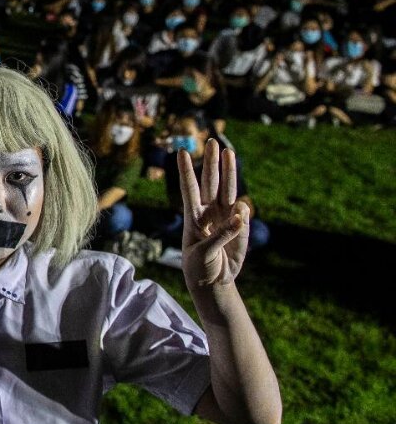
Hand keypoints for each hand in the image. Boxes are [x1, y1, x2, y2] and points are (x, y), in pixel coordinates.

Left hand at [178, 139, 249, 289]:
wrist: (213, 282)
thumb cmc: (199, 266)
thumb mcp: (204, 253)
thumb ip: (221, 235)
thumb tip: (241, 215)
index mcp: (192, 217)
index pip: (189, 189)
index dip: (185, 171)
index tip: (180, 152)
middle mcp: (208, 212)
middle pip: (210, 182)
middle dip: (211, 162)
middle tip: (212, 141)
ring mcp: (225, 218)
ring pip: (228, 190)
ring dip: (229, 172)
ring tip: (229, 153)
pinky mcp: (240, 228)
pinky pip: (243, 216)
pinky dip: (243, 215)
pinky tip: (241, 215)